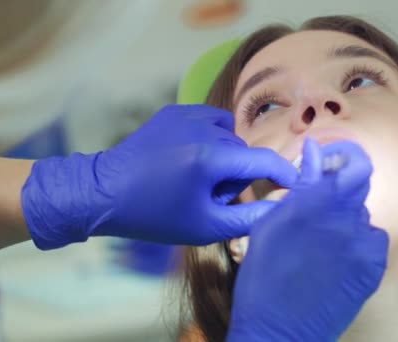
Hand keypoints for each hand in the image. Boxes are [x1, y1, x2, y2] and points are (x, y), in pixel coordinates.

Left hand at [21, 104, 296, 249]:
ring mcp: (187, 114)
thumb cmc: (156, 216)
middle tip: (210, 196)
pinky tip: (190, 157)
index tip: (293, 186)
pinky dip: (211, 138)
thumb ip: (250, 218)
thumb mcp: (206, 226)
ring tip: (198, 176)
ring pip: (229, 136)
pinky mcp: (175, 110)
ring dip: (225, 156)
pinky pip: (211, 121)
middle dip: (237, 174)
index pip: (264, 161)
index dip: (285, 174)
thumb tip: (283, 206)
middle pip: (244, 151)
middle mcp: (203, 128)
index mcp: (210, 158)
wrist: (104, 193)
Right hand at [228, 139, 388, 340]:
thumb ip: (299, 186)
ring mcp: (366, 245)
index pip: (357, 164)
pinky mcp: (374, 268)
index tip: (329, 166)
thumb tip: (315, 151)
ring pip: (363, 218)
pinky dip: (358, 244)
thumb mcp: (271, 224)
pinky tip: (337, 260)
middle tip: (316, 211)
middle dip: (339, 193)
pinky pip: (372, 242)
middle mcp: (350, 219)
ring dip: (346, 221)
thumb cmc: (263, 274)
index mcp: (319, 202)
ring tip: (321, 244)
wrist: (278, 329)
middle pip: (358, 189)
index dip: (347, 159)